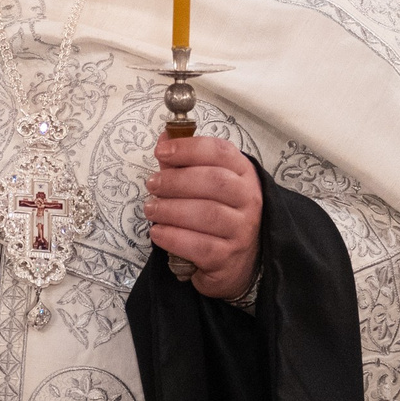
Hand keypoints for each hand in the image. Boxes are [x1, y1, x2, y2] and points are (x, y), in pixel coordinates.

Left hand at [146, 135, 261, 300]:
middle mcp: (248, 200)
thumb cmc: (218, 215)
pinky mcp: (228, 258)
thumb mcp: (205, 185)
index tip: (161, 151)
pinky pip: (199, 246)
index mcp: (243, 174)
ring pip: (207, 214)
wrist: (237, 262)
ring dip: (171, 209)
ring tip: (151, 209)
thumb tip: (164, 138)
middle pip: (214, 182)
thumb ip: (184, 164)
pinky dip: (173, 237)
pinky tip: (158, 233)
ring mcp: (241, 230)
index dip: (189, 149)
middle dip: (176, 181)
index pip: (221, 152)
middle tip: (152, 184)